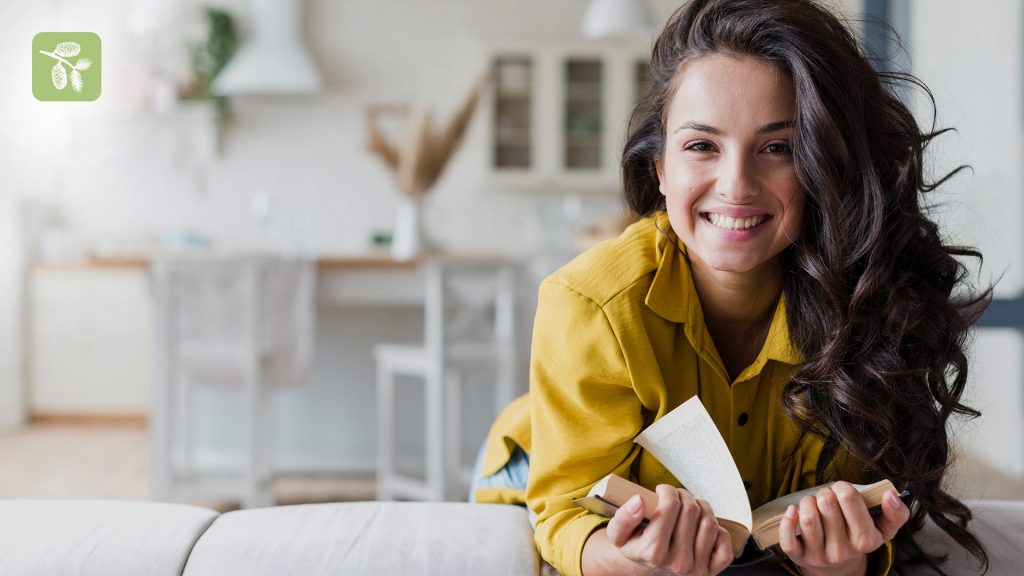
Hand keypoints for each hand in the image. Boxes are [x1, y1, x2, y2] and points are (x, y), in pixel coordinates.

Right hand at [604, 484, 733, 574]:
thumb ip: (623, 517)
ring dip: (702, 506)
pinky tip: (703, 526)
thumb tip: (639, 500)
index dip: (667, 490)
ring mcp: (696, 569)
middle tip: (675, 497)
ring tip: (689, 507)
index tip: (661, 490)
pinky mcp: (710, 572)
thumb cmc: (634, 546)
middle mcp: (677, 563)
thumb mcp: (618, 534)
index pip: (670, 505)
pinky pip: (724, 543)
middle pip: (691, 510)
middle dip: (683, 495)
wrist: (646, 568)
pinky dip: (719, 530)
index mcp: (653, 552)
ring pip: (710, 523)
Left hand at [779, 482, 909, 575]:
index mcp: (865, 540)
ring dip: (807, 502)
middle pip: (826, 503)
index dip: (843, 487)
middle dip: (825, 493)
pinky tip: (792, 510)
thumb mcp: (883, 530)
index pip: (849, 498)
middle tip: (827, 499)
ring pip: (808, 517)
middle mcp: (842, 550)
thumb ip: (896, 514)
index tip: (843, 491)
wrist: (839, 569)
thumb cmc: (858, 539)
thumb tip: (891, 495)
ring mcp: (820, 555)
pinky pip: (788, 539)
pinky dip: (788, 520)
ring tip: (813, 505)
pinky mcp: (800, 557)